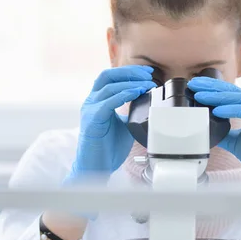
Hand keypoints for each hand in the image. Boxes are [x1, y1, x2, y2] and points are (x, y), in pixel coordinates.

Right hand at [64, 65, 156, 183]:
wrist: (97, 168)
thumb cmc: (109, 148)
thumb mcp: (124, 124)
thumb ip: (132, 111)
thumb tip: (150, 102)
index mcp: (98, 100)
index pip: (111, 77)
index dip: (130, 71)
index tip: (148, 72)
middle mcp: (91, 102)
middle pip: (108, 76)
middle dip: (130, 72)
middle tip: (148, 74)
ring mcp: (90, 110)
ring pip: (109, 87)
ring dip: (131, 83)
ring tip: (147, 84)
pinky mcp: (92, 120)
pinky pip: (107, 102)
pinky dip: (123, 95)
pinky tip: (136, 94)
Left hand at [188, 77, 240, 182]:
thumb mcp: (236, 143)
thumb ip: (224, 134)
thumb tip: (206, 130)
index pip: (231, 94)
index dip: (213, 88)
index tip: (196, 85)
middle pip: (234, 91)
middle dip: (212, 87)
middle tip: (194, 84)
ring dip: (218, 96)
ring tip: (201, 96)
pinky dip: (232, 110)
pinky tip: (218, 111)